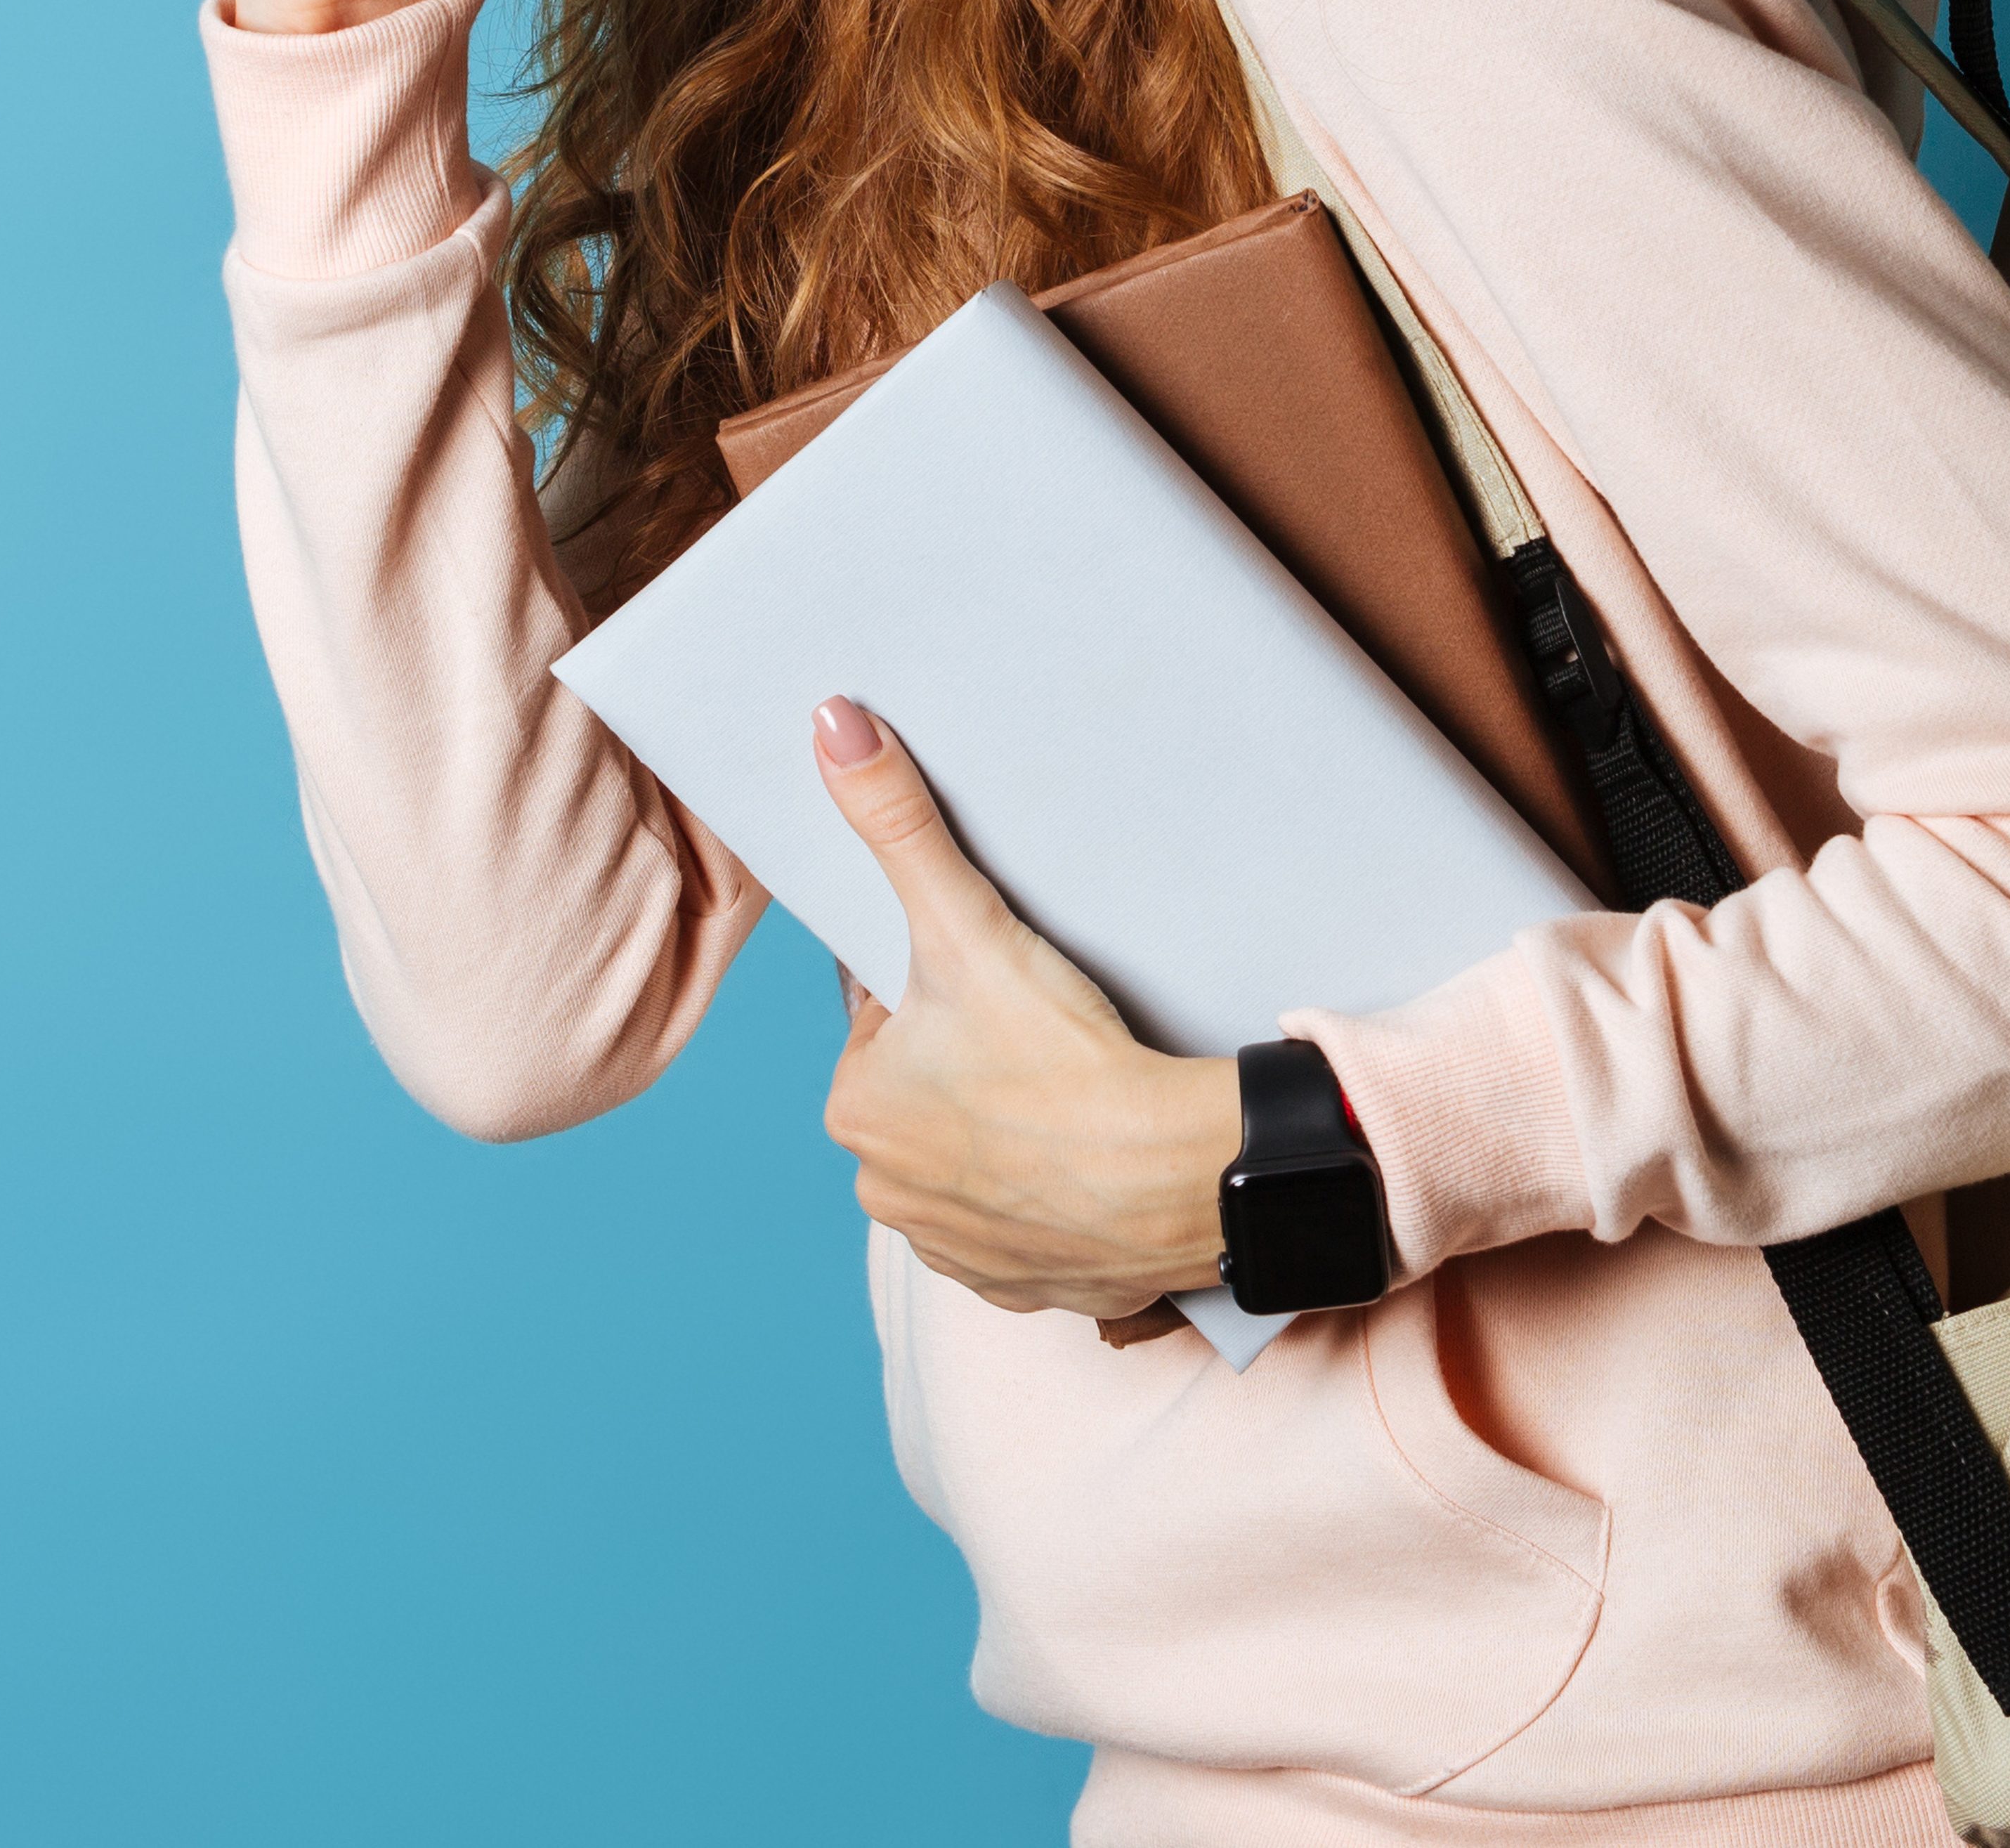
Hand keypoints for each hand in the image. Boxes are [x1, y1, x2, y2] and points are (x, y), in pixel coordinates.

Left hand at [811, 697, 1251, 1321]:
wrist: (1178, 1179)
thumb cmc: (1065, 1058)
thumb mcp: (967, 923)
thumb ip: (898, 822)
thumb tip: (831, 723)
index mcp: (855, 1109)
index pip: (893, 1024)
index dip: (954, 992)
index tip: (1007, 989)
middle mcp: (885, 1191)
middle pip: (933, 1093)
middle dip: (979, 1065)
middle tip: (1050, 1038)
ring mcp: (953, 1249)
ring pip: (977, 1161)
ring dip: (1013, 1133)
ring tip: (1076, 1095)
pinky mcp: (1021, 1286)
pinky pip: (1024, 1227)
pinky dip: (1050, 1198)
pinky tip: (1088, 1164)